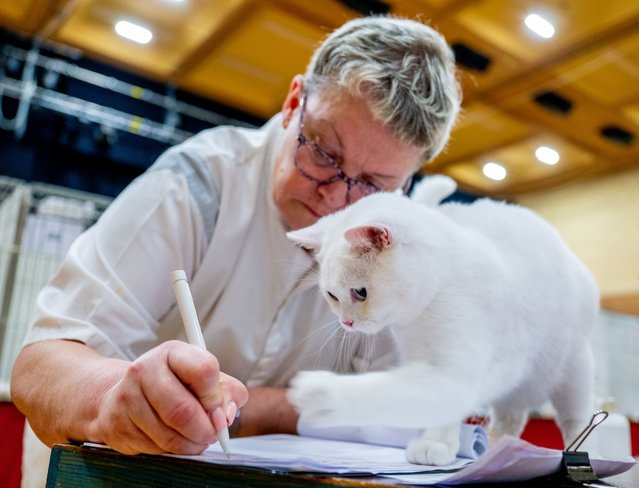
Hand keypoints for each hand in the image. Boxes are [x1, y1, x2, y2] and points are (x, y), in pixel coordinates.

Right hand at [88, 340, 247, 454]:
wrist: (126, 393)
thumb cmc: (176, 385)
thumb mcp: (208, 380)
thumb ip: (228, 393)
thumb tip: (226, 416)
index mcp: (173, 352)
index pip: (204, 371)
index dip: (215, 398)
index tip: (219, 412)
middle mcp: (145, 369)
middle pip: (183, 410)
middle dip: (205, 430)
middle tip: (212, 435)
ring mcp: (127, 397)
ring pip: (169, 436)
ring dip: (190, 445)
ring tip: (195, 438)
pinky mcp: (116, 424)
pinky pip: (154, 449)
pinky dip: (172, 451)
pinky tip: (174, 439)